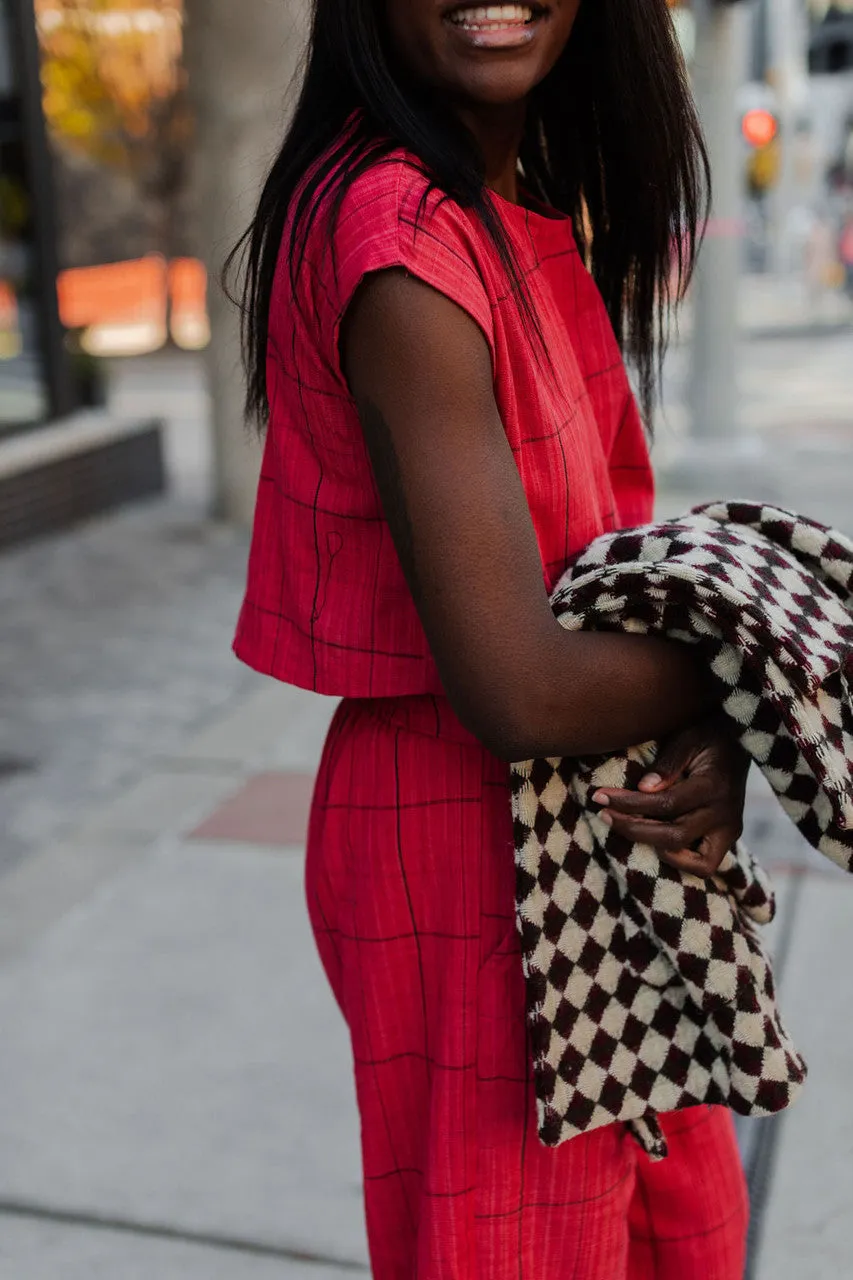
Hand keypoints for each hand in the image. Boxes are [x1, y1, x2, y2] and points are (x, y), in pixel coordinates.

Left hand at [592, 716, 749, 878]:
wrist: (739, 739)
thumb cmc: (706, 733)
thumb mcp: (686, 737)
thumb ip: (667, 764)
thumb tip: (642, 789)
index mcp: (714, 785)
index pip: (666, 804)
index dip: (629, 804)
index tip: (600, 796)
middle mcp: (725, 813)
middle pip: (673, 834)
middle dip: (632, 827)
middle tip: (603, 813)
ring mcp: (730, 829)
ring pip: (687, 855)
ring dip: (650, 845)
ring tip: (622, 826)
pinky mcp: (728, 837)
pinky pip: (703, 865)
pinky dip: (678, 861)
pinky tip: (654, 843)